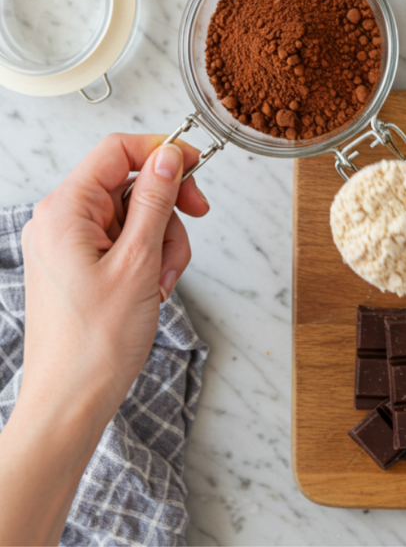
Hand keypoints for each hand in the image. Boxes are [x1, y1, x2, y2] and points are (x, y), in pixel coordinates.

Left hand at [0, 134, 208, 545]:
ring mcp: (69, 244)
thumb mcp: (138, 261)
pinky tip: (153, 289)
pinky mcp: (80, 266)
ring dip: (162, 242)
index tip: (196, 166)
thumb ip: (154, 199)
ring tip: (163, 281)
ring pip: (135, 216)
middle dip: (167, 209)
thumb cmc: (95, 344)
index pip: (116, 151)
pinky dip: (148, 260)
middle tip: (196, 221)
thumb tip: (168, 155)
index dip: (161, 152)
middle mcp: (60, 221)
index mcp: (64, 210)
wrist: (71, 404)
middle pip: (130, 184)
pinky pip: (125, 242)